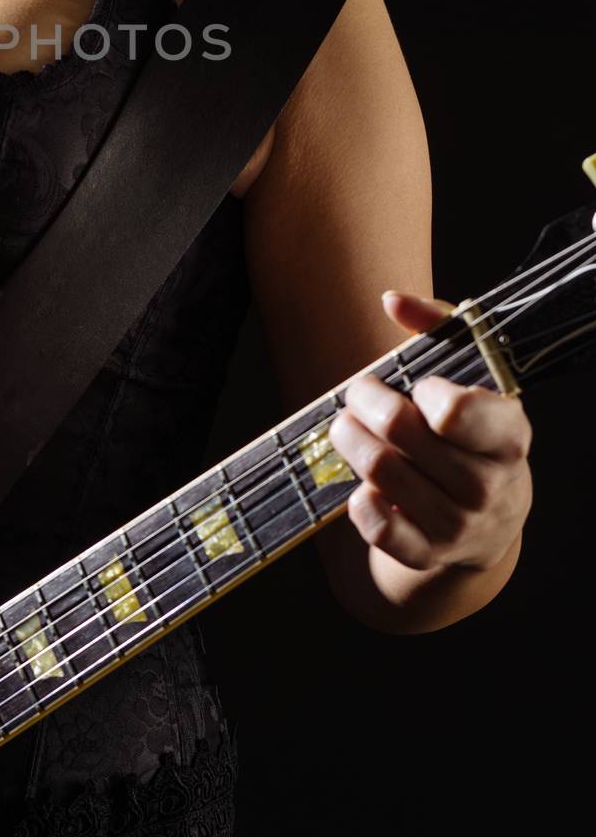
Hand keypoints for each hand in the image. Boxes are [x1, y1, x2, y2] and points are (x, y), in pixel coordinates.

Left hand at [327, 289, 533, 572]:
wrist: (489, 516)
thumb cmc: (470, 428)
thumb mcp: (470, 375)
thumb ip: (436, 325)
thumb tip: (391, 300)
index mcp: (507, 435)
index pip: (455, 412)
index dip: (423, 391)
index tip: (417, 385)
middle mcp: (489, 484)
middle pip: (399, 432)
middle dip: (365, 401)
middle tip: (357, 393)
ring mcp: (460, 525)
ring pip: (380, 472)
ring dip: (350, 441)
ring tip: (346, 426)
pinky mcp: (428, 554)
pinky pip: (380, 528)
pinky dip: (361, 503)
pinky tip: (361, 485)